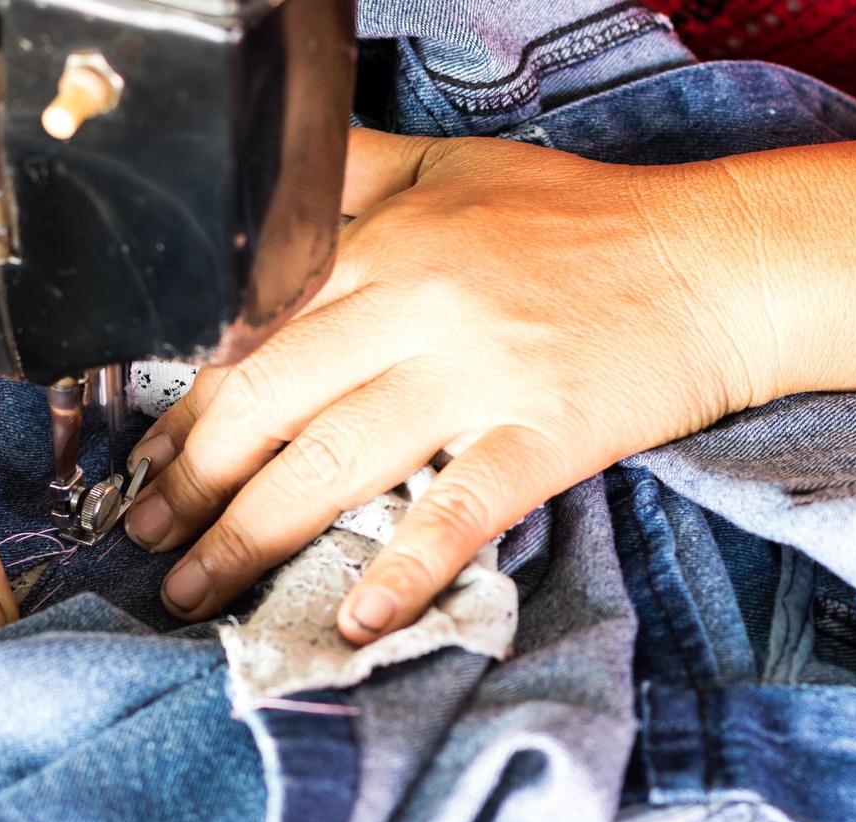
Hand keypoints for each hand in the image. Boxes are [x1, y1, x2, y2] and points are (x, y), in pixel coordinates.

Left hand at [124, 128, 779, 643]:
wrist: (712, 260)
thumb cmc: (581, 219)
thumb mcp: (452, 164)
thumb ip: (350, 173)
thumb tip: (267, 183)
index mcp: (383, 245)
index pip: (253, 336)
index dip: (186, 409)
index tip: (143, 466)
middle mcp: (414, 306)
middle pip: (271, 406)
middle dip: (193, 485)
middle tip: (145, 543)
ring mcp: (478, 375)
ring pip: (337, 463)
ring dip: (253, 537)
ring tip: (197, 593)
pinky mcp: (541, 435)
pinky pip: (457, 510)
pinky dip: (403, 570)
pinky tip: (355, 623)